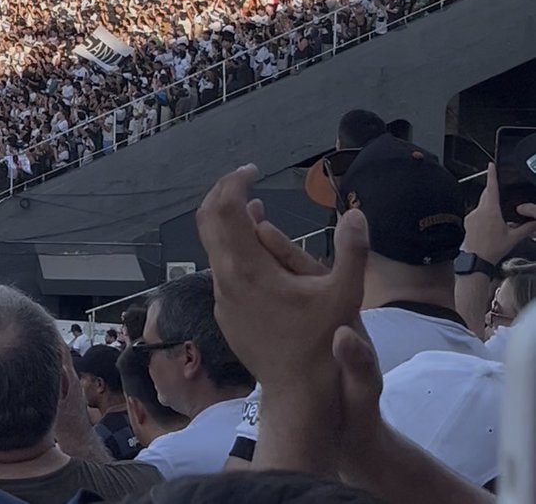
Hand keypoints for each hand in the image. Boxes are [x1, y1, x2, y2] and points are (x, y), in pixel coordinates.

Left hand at [197, 165, 378, 476]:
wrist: (299, 395)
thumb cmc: (321, 344)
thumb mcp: (345, 295)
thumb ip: (353, 251)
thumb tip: (356, 213)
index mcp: (248, 269)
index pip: (226, 209)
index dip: (235, 182)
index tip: (254, 170)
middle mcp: (226, 280)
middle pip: (208, 221)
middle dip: (223, 192)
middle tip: (246, 177)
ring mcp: (223, 299)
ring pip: (213, 247)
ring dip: (229, 221)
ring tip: (255, 207)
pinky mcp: (226, 314)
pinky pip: (222, 269)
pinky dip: (233, 247)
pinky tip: (258, 250)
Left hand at [464, 162, 535, 263]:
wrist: (477, 260)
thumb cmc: (493, 250)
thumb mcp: (513, 238)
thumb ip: (526, 228)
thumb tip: (535, 222)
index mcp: (491, 211)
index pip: (491, 188)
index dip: (492, 175)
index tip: (491, 165)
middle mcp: (479, 210)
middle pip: (486, 194)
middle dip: (492, 191)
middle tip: (500, 192)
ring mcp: (472, 215)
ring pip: (481, 203)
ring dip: (488, 205)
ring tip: (497, 216)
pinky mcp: (468, 221)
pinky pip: (476, 212)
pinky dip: (482, 214)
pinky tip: (488, 224)